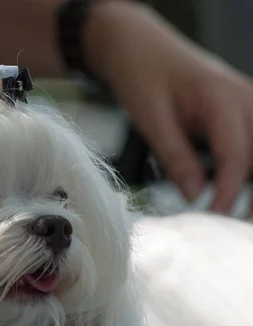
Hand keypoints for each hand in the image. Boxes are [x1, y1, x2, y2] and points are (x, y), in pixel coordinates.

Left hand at [85, 1, 252, 214]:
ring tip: (239, 217)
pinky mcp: (242, 108)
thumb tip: (196, 196)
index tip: (215, 219)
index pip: (236, 155)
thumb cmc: (141, 74)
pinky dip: (250, 168)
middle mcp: (245, 97)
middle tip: (235, 226)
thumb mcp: (150, 117)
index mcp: (221, 97)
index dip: (229, 193)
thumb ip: (175, 156)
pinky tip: (239, 193)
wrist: (137, 45)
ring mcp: (248, 101)